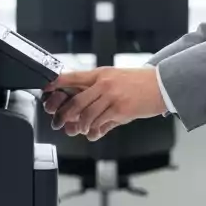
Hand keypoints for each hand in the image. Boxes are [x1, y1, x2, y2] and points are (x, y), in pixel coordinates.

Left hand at [42, 67, 165, 140]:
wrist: (160, 85)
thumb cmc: (138, 83)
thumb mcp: (115, 80)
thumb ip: (98, 92)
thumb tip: (81, 105)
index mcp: (100, 74)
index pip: (73, 77)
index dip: (56, 83)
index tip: (46, 90)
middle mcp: (104, 83)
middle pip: (75, 101)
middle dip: (64, 115)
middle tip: (59, 122)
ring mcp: (112, 96)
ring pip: (87, 115)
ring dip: (81, 126)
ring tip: (82, 129)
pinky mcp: (120, 109)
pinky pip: (101, 123)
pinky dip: (95, 130)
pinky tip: (95, 132)